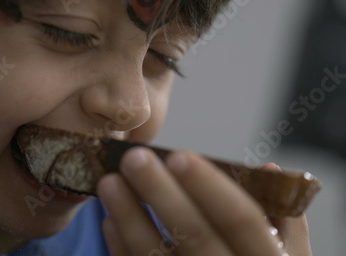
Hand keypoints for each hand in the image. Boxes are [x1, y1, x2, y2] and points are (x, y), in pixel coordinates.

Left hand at [97, 147, 312, 255]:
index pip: (241, 219)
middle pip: (193, 234)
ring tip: (109, 183)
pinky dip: (122, 249)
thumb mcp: (291, 255)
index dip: (209, 187)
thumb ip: (282, 217)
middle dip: (161, 193)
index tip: (178, 156)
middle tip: (133, 159)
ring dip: (130, 217)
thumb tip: (267, 171)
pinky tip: (110, 221)